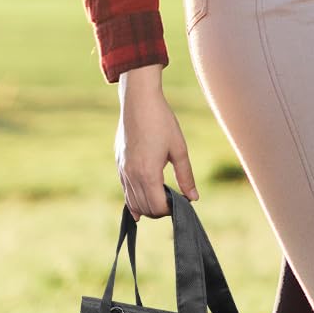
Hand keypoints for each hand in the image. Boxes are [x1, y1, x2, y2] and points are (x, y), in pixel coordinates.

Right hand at [115, 65, 198, 217]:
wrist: (138, 102)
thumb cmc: (162, 122)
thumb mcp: (179, 149)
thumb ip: (186, 176)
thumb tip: (193, 198)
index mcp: (148, 173)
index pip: (157, 206)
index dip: (170, 209)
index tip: (182, 203)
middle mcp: (132, 175)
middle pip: (144, 207)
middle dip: (160, 210)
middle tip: (174, 202)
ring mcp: (123, 170)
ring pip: (132, 202)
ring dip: (147, 207)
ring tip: (163, 200)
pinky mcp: (119, 164)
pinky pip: (125, 191)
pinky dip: (134, 200)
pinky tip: (142, 205)